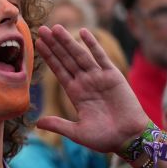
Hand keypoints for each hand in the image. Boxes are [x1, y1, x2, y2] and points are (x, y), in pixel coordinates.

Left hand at [35, 25, 148, 152]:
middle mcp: (85, 82)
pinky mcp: (113, 76)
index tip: (38, 43)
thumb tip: (37, 123)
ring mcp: (98, 77)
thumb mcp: (77, 132)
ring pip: (79, 55)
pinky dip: (92, 44)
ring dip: (68, 41)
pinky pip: (101, 57)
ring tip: (56, 28)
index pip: (59, 70)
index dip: (49, 57)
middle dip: (54, 45)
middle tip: (42, 29)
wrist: (129, 139)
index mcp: (76, 93)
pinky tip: (83, 32)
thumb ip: (58, 125)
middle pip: (66, 59)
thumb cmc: (105, 138)